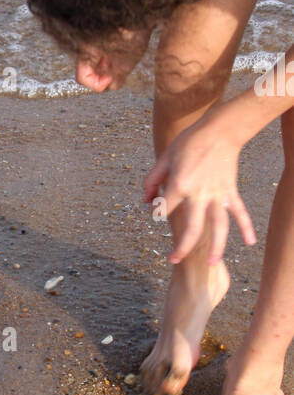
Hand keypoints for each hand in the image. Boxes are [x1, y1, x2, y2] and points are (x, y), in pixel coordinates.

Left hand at [145, 113, 255, 263]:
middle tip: (173, 260)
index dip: (157, 212)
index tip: (157, 211)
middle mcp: (199, 193)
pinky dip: (246, 226)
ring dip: (217, 246)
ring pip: (219, 226)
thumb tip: (145, 200)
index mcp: (179, 184)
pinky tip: (249, 242)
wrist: (220, 130)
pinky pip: (239, 212)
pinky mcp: (230, 191)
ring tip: (213, 264)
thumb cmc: (189, 142)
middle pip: (192, 228)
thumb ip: (152, 180)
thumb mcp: (164, 158)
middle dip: (183, 247)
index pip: (164, 208)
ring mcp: (217, 194)